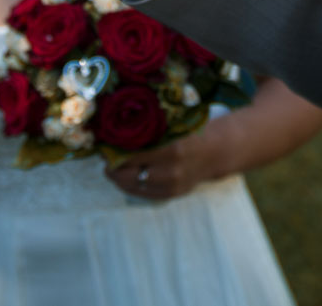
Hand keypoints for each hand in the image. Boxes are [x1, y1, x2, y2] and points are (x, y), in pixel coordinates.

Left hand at [105, 130, 225, 199]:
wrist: (215, 152)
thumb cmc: (191, 133)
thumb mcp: (173, 126)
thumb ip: (150, 131)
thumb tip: (118, 132)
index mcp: (171, 149)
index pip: (132, 155)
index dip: (115, 152)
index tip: (106, 146)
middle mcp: (171, 170)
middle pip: (129, 174)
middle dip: (113, 168)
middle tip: (106, 159)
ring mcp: (171, 185)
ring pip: (133, 186)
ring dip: (118, 178)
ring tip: (112, 169)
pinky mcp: (171, 194)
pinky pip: (142, 194)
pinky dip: (129, 187)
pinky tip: (123, 179)